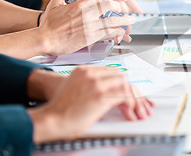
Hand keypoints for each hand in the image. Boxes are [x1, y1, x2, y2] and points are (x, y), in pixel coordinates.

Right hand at [28, 67, 154, 142]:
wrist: (50, 119)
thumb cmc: (60, 109)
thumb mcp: (73, 89)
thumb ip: (89, 86)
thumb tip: (107, 94)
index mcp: (84, 70)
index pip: (112, 72)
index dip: (123, 84)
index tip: (131, 93)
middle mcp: (91, 73)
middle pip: (121, 77)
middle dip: (132, 91)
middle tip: (140, 103)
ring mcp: (96, 83)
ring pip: (125, 85)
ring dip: (134, 99)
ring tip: (138, 111)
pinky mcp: (100, 95)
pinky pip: (123, 96)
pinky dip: (130, 105)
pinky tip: (130, 112)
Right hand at [38, 0, 134, 55]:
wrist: (45, 39)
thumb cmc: (48, 25)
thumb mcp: (54, 5)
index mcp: (79, 5)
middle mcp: (86, 14)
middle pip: (109, 7)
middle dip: (120, 8)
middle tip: (125, 10)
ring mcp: (89, 26)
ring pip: (112, 21)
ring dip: (124, 21)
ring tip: (131, 21)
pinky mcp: (90, 37)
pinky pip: (108, 33)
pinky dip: (117, 33)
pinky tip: (123, 33)